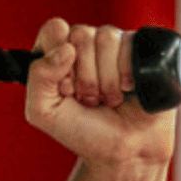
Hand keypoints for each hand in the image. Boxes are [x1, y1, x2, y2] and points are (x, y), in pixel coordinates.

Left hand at [24, 18, 175, 170]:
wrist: (126, 149)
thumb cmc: (84, 131)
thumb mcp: (43, 112)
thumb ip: (38, 77)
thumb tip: (66, 48)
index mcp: (58, 56)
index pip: (53, 31)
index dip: (58, 59)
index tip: (65, 87)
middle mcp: (86, 46)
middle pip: (80, 34)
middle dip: (84, 76)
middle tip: (89, 99)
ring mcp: (115, 46)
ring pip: (106, 36)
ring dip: (105, 78)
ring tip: (109, 98)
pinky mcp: (141, 50)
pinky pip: (131, 42)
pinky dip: (126, 72)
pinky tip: (128, 89)